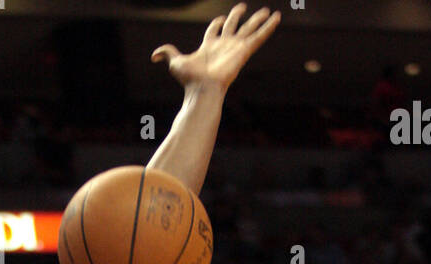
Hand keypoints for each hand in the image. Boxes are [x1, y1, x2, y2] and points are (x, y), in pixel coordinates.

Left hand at [152, 5, 281, 93]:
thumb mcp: (175, 62)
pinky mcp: (243, 51)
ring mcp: (235, 48)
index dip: (217, 23)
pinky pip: (258, 37)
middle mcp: (224, 46)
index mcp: (209, 46)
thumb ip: (167, 53)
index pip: (215, 30)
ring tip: (268, 11)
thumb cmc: (189, 79)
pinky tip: (276, 18)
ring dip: (258, 20)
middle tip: (243, 7)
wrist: (202, 89)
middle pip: (233, 26)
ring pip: (249, 29)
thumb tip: (154, 55)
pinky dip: (268, 28)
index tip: (221, 19)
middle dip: (238, 16)